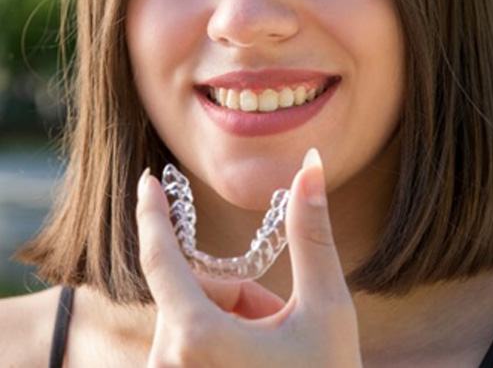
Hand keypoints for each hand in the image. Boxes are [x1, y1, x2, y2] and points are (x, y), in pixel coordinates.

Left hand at [135, 148, 362, 366]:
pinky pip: (190, 346)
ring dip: (237, 319)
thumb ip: (311, 232)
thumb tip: (311, 165)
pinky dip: (222, 341)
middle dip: (241, 293)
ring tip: (273, 349)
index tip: (146, 181)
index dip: (154, 213)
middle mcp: (168, 366)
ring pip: (196, 319)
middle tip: (280, 322)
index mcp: (197, 340)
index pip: (161, 258)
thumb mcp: (327, 309)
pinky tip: (255, 364)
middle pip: (198, 291)